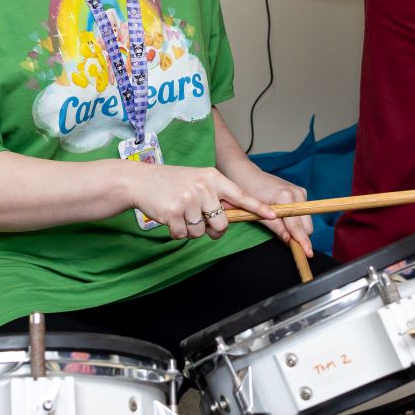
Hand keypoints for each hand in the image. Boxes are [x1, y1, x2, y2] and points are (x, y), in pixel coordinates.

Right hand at [119, 163, 287, 240]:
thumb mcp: (198, 181)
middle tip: (199, 220)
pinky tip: (169, 217)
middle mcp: (203, 187)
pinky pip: (183, 235)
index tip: (273, 215)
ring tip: (179, 212)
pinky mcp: (174, 213)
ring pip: (201, 232)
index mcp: (212, 178)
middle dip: (212, 229)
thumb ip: (216, 195)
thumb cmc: (172, 183)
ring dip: (191, 229)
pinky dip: (176, 232)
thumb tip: (232, 216)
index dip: (258, 207)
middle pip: (222, 224)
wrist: (141, 181)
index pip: (241, 195)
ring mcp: (188, 200)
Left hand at [242, 173, 308, 247]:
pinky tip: (284, 221)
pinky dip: (296, 221)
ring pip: (306, 221)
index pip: (297, 225)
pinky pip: (303, 214)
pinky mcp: (301, 192)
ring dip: (297, 229)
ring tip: (281, 229)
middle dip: (299, 237)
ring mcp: (300, 192)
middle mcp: (297, 193)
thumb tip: (288, 240)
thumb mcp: (256, 212)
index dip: (302, 241)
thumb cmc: (247, 191)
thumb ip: (274, 226)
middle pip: (306, 225)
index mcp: (285, 197)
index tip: (308, 254)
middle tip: (287, 243)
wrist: (247, 174)